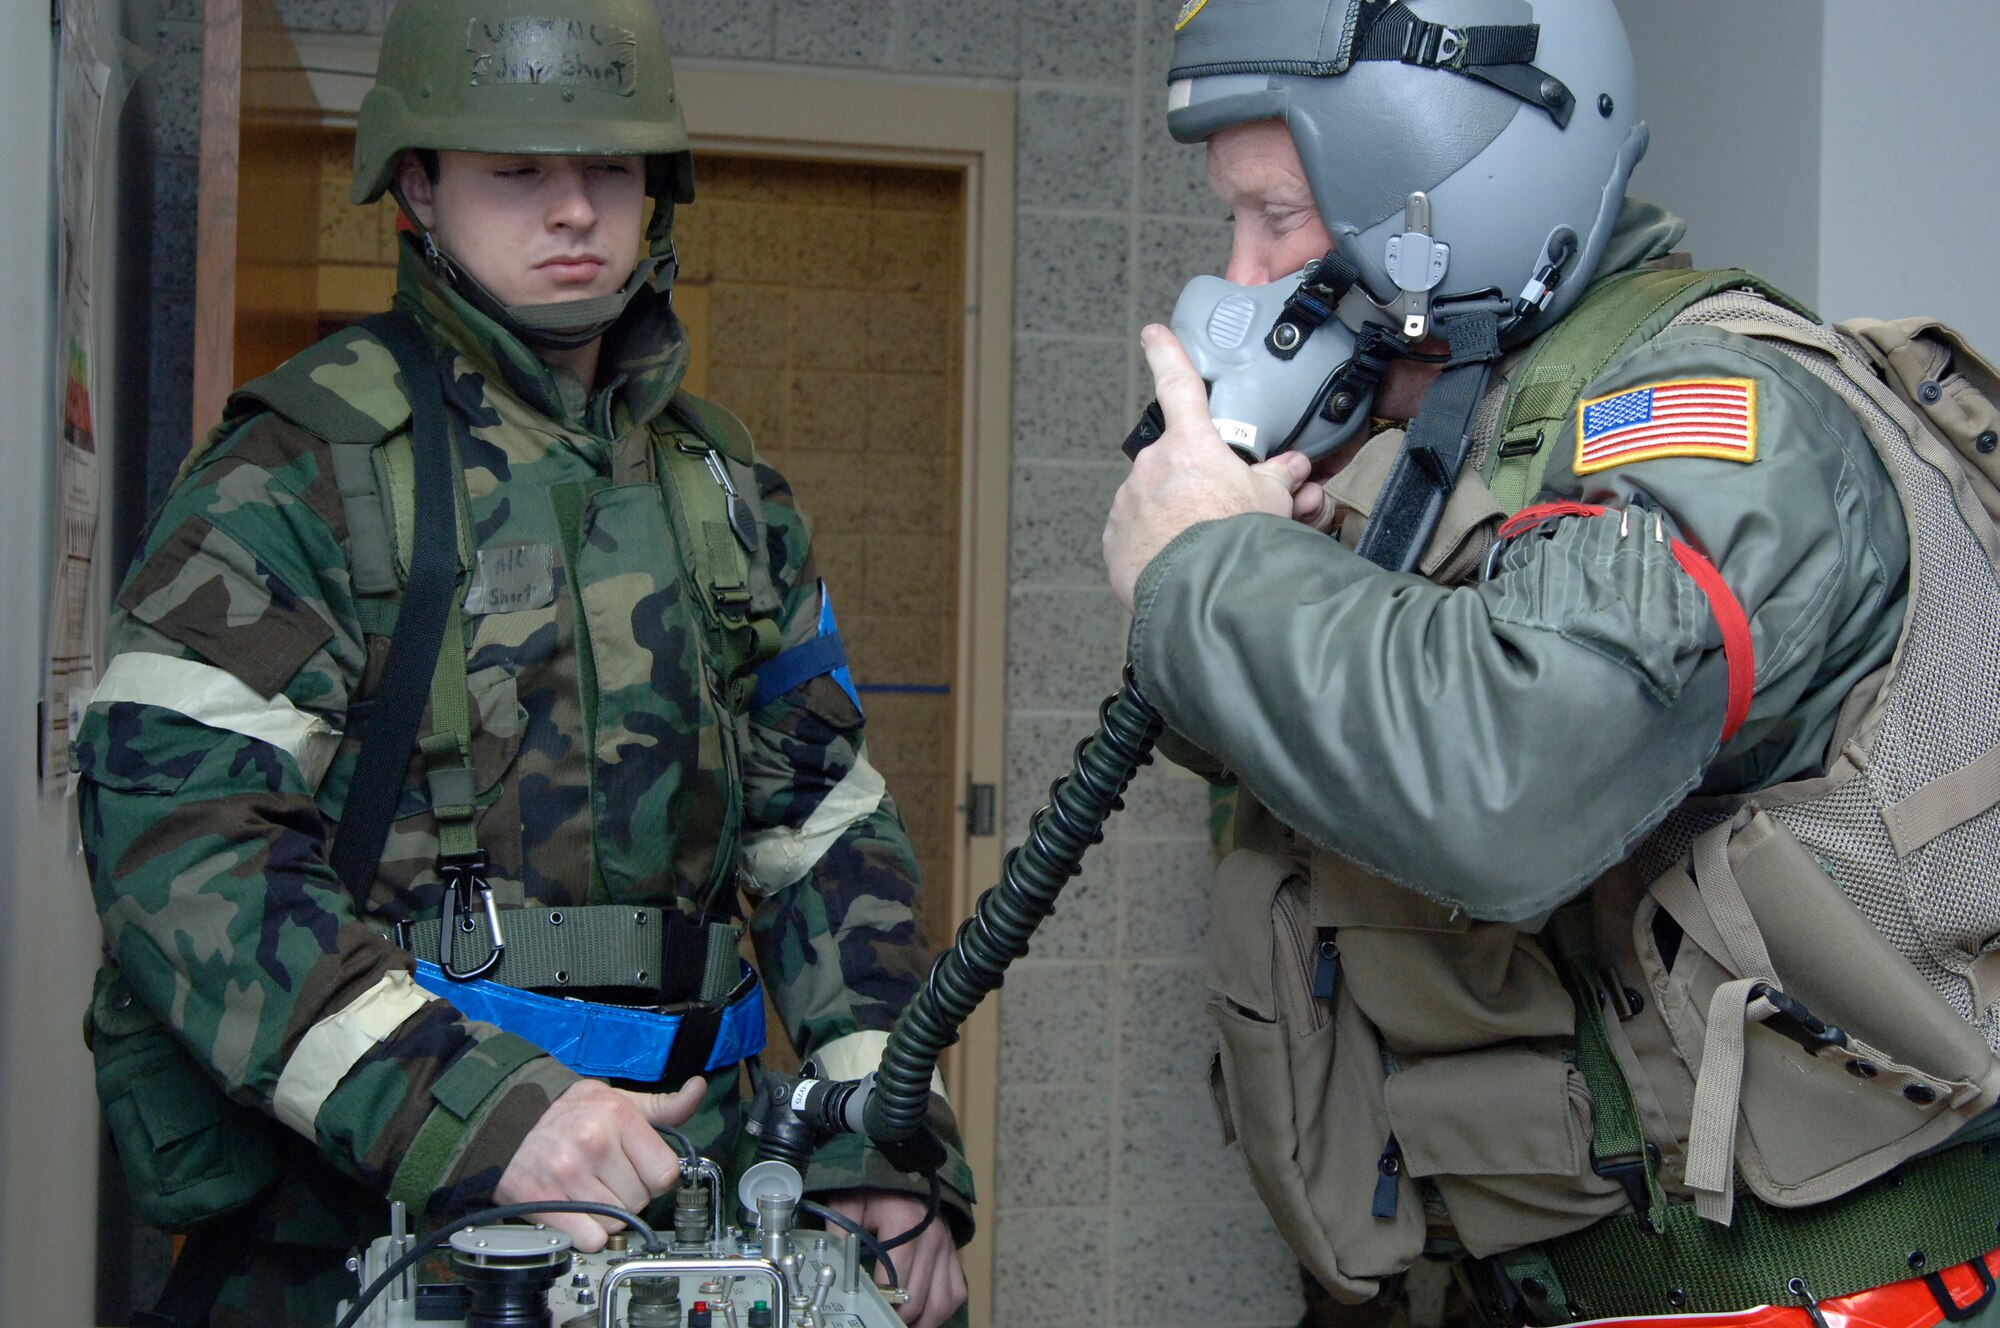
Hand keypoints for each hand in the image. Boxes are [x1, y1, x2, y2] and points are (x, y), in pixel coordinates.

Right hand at [494, 1076, 705, 1250]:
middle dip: (629, 1195)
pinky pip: (590, 1239)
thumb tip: (697, 1089)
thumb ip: (665, 1106)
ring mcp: (565, 1173)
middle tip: (607, 1178)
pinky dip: (586, 1234)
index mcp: (617, 1114)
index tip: (638, 1168)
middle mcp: (592, 1141)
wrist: (512, 1121)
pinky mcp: (541, 1200)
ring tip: (590, 1190)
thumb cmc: (575, 1115)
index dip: (654, 1177)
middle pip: (640, 1201)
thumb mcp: (623, 1102)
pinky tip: (576, 1210)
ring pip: (616, 1223)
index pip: (665, 1174)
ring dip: (608, 1216)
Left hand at [824, 1188, 964, 1327]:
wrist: (903, 1165)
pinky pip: (956, 1292)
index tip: (868, 1314)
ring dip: (923, 1322)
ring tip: (902, 1325)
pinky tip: (923, 1315)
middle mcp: (931, 1237)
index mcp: (904, 1223)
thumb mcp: (848, 1205)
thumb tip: (828, 1272)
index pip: (894, 1282)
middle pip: (917, 1298)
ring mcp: (946, 1246)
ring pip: (941, 1302)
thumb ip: (836, 1236)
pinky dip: (941, 1310)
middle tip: (880, 1322)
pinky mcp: (953, 1251)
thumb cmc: (872, 1188)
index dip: (880, 1306)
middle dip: (898, 1318)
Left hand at [1103, 324, 1314, 609]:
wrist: (1203, 594)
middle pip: (1178, 464)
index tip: (1154, 335)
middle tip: (1227, 514)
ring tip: (1207, 549)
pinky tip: (1182, 565)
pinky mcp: (1115, 540)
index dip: (1167, 354)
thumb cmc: (1239, 542)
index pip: (1178, 384)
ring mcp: (1129, 503)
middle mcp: (1152, 466)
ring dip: (1179, 516)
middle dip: (1200, 484)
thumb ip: (1279, 477)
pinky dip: (1158, 545)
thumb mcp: (1273, 501)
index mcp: (1191, 444)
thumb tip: (1293, 468)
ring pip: (1157, 501)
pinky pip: (1139, 534)